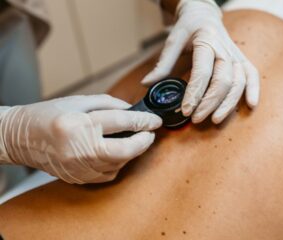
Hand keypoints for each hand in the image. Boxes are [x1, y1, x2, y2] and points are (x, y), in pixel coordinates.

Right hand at [0, 95, 161, 183]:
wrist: (20, 138)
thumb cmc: (47, 115)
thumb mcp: (77, 101)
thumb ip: (108, 104)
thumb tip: (132, 110)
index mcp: (78, 124)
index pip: (121, 122)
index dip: (143, 121)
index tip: (155, 120)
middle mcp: (79, 149)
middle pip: (124, 150)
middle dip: (144, 142)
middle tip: (150, 133)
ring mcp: (78, 167)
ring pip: (118, 164)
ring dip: (132, 152)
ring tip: (135, 140)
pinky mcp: (78, 177)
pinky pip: (108, 174)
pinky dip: (118, 163)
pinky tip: (117, 152)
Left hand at [143, 0, 259, 123]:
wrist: (204, 15)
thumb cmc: (188, 28)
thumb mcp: (173, 41)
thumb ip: (163, 64)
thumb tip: (146, 84)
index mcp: (206, 42)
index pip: (203, 72)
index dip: (194, 94)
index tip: (185, 110)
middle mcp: (224, 49)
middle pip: (223, 80)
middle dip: (210, 103)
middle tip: (196, 118)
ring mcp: (236, 55)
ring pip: (239, 82)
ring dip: (228, 103)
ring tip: (215, 120)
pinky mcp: (242, 60)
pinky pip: (252, 75)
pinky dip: (254, 90)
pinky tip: (251, 105)